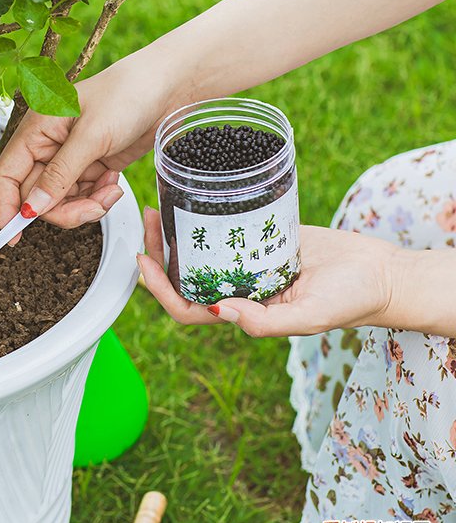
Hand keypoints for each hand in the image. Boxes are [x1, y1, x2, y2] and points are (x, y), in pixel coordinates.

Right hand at [0, 51, 174, 231]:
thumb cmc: (128, 94)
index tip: (13, 236)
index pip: (7, 174)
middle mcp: (49, 144)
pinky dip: (99, 197)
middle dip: (63, 209)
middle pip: (36, 195)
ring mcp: (72, 157)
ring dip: (87, 204)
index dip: (6, 207)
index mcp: (37, 128)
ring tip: (111, 190)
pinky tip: (114, 182)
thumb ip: (60, 174)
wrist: (167, 87)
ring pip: (62, 200)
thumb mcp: (92, 136)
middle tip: (92, 209)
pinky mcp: (92, 165)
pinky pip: (84, 195)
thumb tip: (31, 208)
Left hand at [137, 207, 398, 335]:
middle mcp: (239, 290)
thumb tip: (219, 313)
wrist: (379, 272)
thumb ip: (265, 321)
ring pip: (200, 254)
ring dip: (177, 236)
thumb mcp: (308, 317)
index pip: (187, 308)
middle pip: (186, 277)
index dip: (160, 289)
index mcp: (243, 313)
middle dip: (160, 254)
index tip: (143, 261)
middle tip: (149, 220)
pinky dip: (205, 221)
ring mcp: (248, 265)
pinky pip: (225, 233)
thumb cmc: (349, 301)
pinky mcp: (261, 241)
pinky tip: (193, 201)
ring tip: (161, 208)